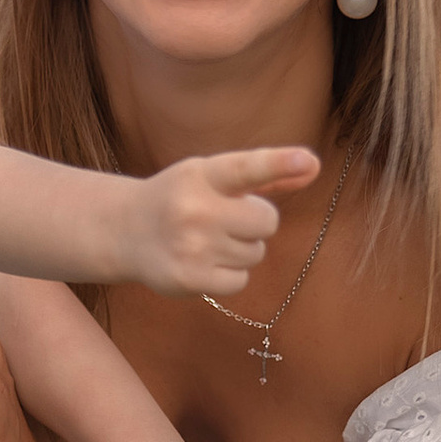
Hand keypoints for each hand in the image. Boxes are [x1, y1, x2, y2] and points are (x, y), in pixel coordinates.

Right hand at [128, 146, 319, 297]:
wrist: (126, 230)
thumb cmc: (182, 198)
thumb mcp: (214, 177)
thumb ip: (265, 173)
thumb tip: (313, 166)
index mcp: (202, 174)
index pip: (247, 167)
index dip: (280, 163)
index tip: (308, 160)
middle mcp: (195, 208)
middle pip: (267, 222)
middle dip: (256, 223)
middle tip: (226, 219)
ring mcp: (192, 246)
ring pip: (255, 253)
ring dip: (240, 250)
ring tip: (207, 240)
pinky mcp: (190, 278)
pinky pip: (241, 280)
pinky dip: (229, 275)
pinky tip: (203, 262)